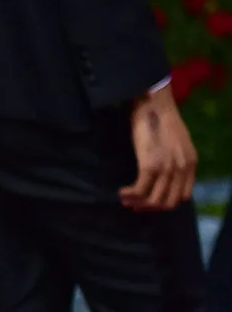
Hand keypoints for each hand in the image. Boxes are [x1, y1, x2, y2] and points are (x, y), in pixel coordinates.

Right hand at [120, 82, 196, 210]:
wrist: (155, 104)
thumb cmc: (161, 119)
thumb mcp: (177, 143)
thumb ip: (176, 160)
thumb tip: (163, 175)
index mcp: (190, 163)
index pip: (182, 196)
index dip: (165, 203)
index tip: (151, 200)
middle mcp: (182, 169)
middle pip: (167, 203)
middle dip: (150, 207)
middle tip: (136, 205)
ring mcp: (167, 168)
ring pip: (153, 200)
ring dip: (137, 203)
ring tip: (126, 199)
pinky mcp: (150, 166)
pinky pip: (140, 190)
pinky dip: (129, 195)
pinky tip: (122, 192)